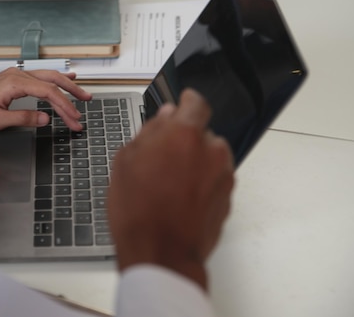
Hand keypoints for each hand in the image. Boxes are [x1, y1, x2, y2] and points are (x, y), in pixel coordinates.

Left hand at [0, 68, 92, 132]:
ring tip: (83, 94)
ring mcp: (17, 75)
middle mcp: (18, 75)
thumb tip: (46, 118)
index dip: (64, 106)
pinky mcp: (16, 80)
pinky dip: (56, 79)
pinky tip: (67, 78)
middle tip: (86, 104)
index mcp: (14, 83)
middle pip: (53, 81)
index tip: (74, 119)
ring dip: (67, 85)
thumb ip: (23, 118)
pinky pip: (41, 77)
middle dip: (72, 93)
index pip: (48, 93)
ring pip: (49, 77)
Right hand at [108, 89, 234, 289]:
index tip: (184, 101)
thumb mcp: (126, 161)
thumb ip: (150, 131)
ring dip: (194, 162)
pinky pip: (214, 180)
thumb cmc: (138, 210)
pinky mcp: (228, 198)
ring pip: (209, 157)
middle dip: (185, 140)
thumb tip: (165, 117)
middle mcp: (210, 150)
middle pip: (201, 133)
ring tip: (169, 184)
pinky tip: (179, 199)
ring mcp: (223, 175)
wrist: (161, 254)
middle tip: (161, 158)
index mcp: (184, 133)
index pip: (196, 103)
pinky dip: (201, 184)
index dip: (188, 100)